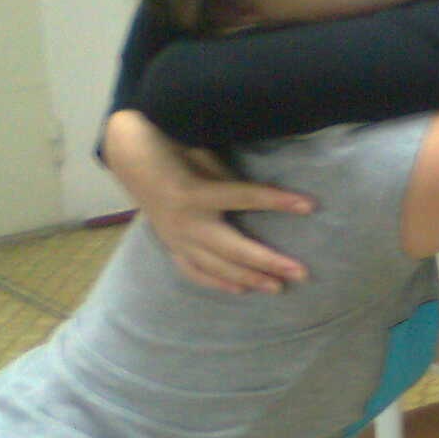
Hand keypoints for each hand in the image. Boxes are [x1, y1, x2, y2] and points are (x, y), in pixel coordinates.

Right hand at [103, 112, 313, 293]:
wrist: (128, 156)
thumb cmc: (170, 146)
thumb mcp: (198, 151)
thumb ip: (225, 174)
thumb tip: (262, 191)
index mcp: (194, 192)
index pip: (245, 197)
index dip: (278, 201)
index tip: (310, 205)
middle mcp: (186, 222)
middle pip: (235, 248)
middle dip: (269, 262)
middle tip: (301, 273)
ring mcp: (177, 239)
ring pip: (218, 267)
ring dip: (250, 278)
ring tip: (278, 287)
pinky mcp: (172, 246)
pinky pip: (196, 272)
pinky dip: (219, 283)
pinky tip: (243, 291)